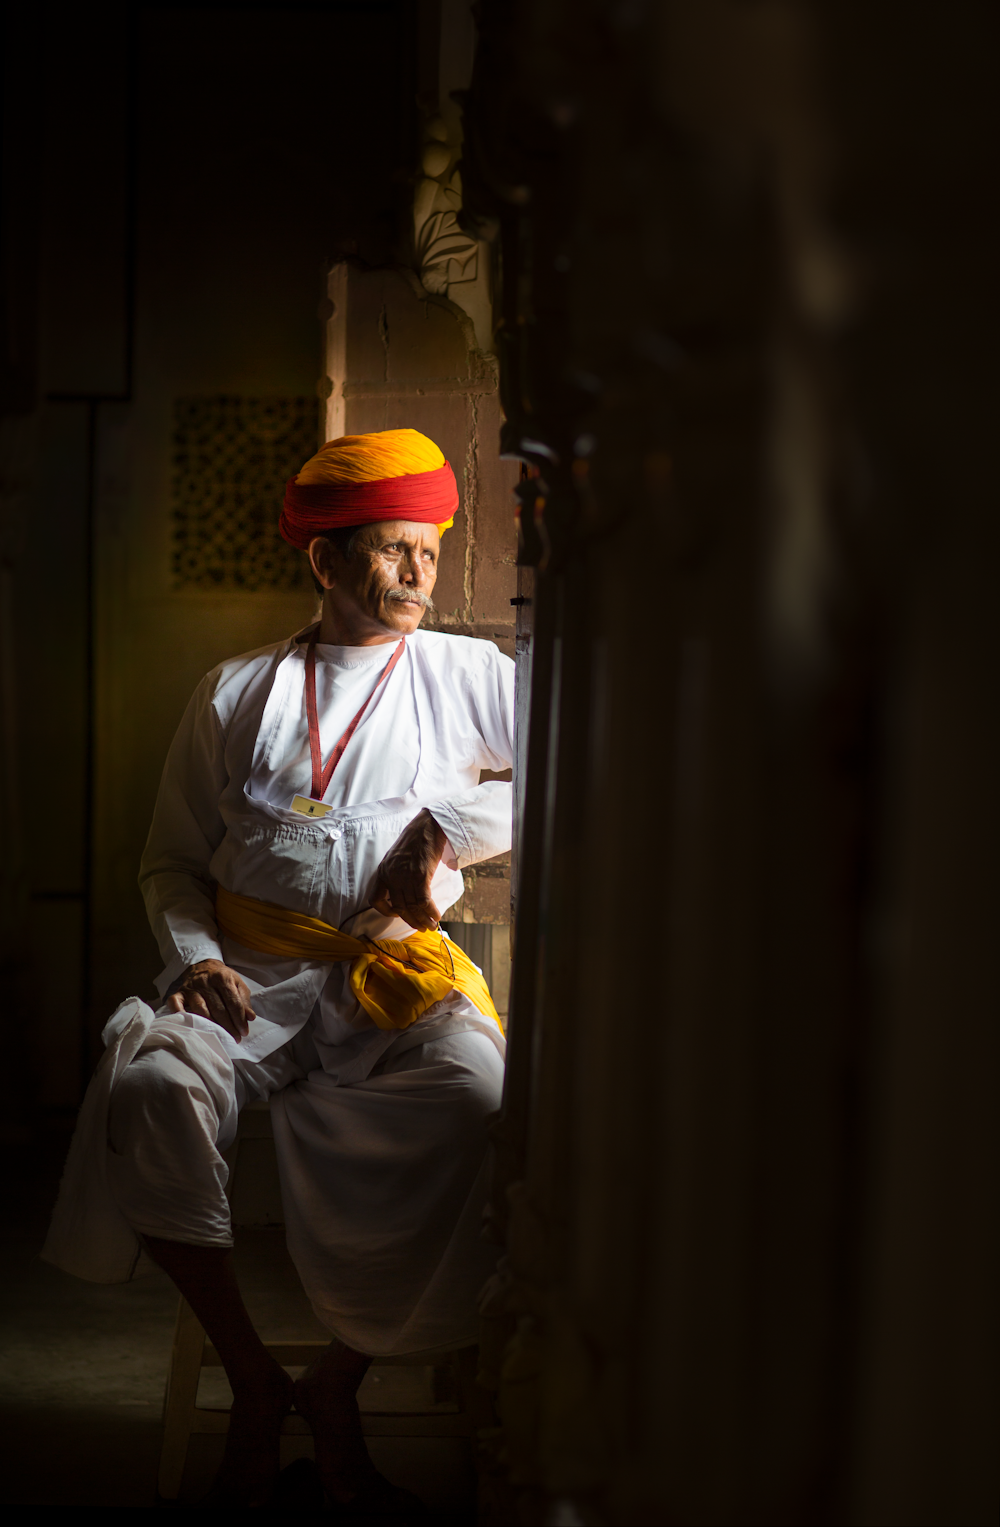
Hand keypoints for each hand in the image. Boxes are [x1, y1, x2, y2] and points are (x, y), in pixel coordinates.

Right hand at [166, 959, 255, 1041]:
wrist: (202, 965)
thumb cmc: (222, 978)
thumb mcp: (237, 984)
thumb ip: (244, 1001)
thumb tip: (250, 1018)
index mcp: (223, 978)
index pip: (233, 1002)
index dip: (240, 1019)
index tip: (244, 1032)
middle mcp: (206, 981)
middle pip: (218, 1009)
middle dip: (228, 1026)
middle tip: (234, 1039)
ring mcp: (191, 988)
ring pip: (200, 1009)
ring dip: (210, 1026)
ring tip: (218, 1037)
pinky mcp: (179, 993)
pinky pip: (175, 1003)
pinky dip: (179, 1014)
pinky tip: (187, 1025)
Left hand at [372, 808, 447, 931]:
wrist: (428, 826)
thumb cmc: (416, 839)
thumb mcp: (398, 857)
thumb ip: (398, 873)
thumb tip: (407, 891)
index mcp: (383, 871)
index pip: (375, 899)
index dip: (385, 911)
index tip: (396, 914)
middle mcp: (391, 876)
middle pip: (399, 907)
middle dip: (411, 920)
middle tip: (421, 927)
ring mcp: (405, 877)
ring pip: (412, 906)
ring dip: (423, 919)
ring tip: (431, 925)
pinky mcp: (420, 876)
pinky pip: (424, 901)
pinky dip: (430, 911)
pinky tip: (436, 916)